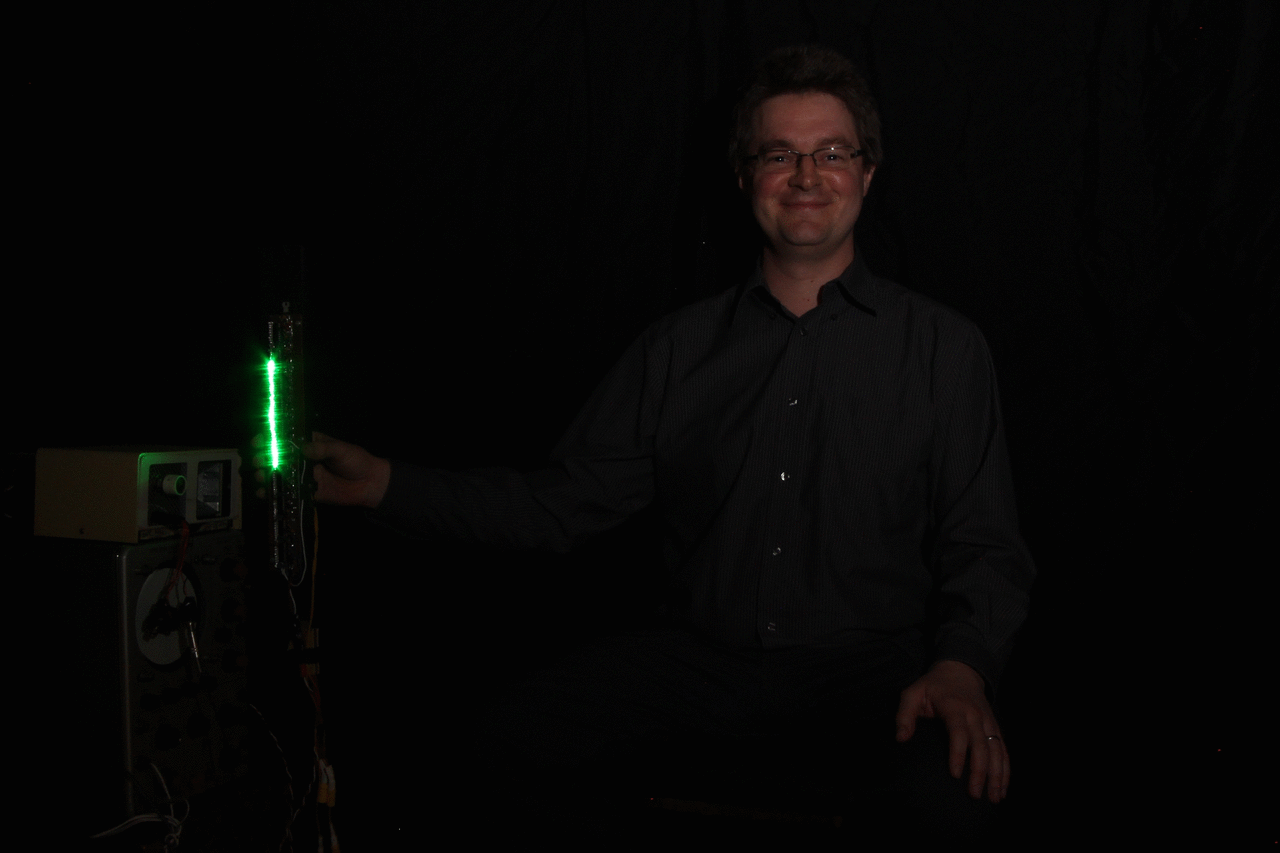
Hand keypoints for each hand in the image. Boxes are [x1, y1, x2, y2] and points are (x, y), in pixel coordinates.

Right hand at [251, 432, 389, 507]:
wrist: (370, 484)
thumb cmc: (357, 461)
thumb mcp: (341, 450)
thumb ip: (322, 449)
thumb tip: (302, 449)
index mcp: (310, 444)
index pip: (287, 439)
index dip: (271, 439)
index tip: (259, 441)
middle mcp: (303, 459)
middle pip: (278, 457)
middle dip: (264, 458)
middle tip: (256, 461)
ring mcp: (303, 476)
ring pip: (280, 475)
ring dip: (266, 475)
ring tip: (258, 477)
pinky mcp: (307, 492)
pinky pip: (288, 492)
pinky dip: (275, 493)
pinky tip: (264, 494)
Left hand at [895, 660, 1007, 803]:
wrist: (960, 670)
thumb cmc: (933, 686)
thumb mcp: (913, 693)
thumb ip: (904, 715)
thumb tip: (901, 739)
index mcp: (955, 706)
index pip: (959, 731)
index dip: (958, 753)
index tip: (955, 774)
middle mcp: (975, 715)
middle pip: (981, 745)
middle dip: (979, 771)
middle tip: (973, 794)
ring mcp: (988, 721)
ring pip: (996, 749)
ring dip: (997, 774)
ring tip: (994, 797)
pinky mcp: (995, 727)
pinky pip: (1003, 749)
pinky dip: (1006, 769)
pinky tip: (1003, 787)